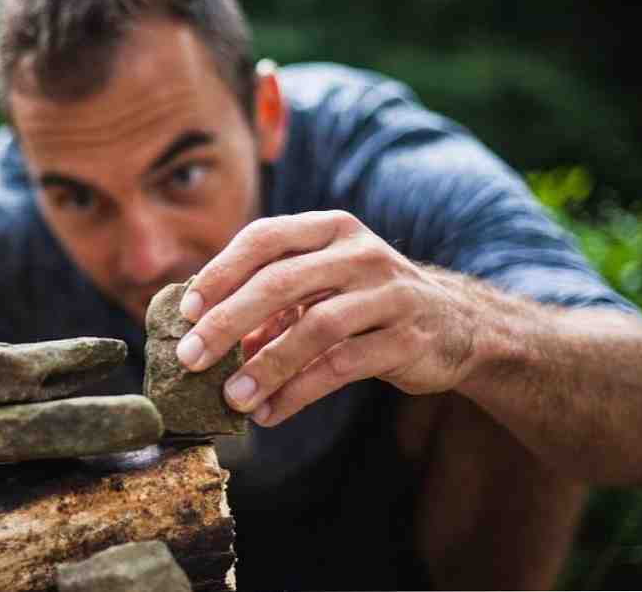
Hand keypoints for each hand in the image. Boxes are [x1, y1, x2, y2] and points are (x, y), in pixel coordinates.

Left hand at [176, 210, 480, 426]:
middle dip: (227, 322)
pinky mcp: (407, 338)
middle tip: (191, 358)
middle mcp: (359, 252)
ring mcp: (388, 293)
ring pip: (314, 328)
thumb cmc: (365, 303)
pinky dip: (299, 392)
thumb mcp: (319, 289)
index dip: (220, 273)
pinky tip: (269, 412)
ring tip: (230, 397)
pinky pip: (343, 367)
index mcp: (329, 229)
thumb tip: (200, 338)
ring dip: (265, 366)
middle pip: (280, 282)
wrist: (456, 325)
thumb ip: (267, 305)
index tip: (185, 311)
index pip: (263, 238)